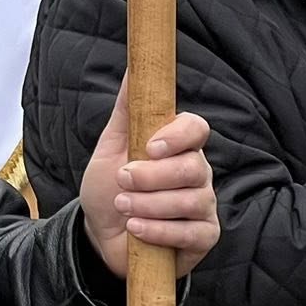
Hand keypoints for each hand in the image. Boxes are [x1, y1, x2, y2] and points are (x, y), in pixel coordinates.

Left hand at [78, 75, 218, 278]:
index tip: (150, 147)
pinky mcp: (204, 236)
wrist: (101, 235)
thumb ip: (125, 111)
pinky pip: (193, 233)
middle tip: (122, 180)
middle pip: (193, 166)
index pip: (197, 128)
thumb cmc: (109, 187)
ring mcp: (204, 204)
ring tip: (123, 207)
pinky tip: (136, 229)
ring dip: (150, 204)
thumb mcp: (110, 147)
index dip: (178, 136)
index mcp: (178, 145)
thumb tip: (133, 70)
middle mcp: (197, 171)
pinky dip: (159, 230)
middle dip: (152, 176)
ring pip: (192, 199)